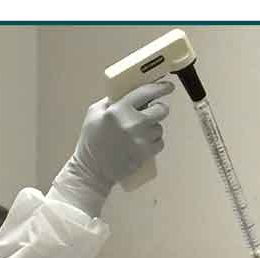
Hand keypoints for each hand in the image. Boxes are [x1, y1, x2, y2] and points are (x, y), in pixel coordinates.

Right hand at [48, 81, 173, 217]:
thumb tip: (126, 93)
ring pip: (159, 128)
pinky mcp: (145, 154)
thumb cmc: (91, 142)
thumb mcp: (94, 113)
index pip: (146, 92)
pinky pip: (159, 143)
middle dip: (158, 109)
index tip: (168, 86)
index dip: (160, 87)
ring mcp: (141, 140)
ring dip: (153, 128)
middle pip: (161, 110)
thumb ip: (111, 101)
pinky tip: (142, 143)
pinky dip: (154, 142)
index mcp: (119, 110)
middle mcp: (133, 123)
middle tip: (151, 112)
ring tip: (139, 133)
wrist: (92, 170)